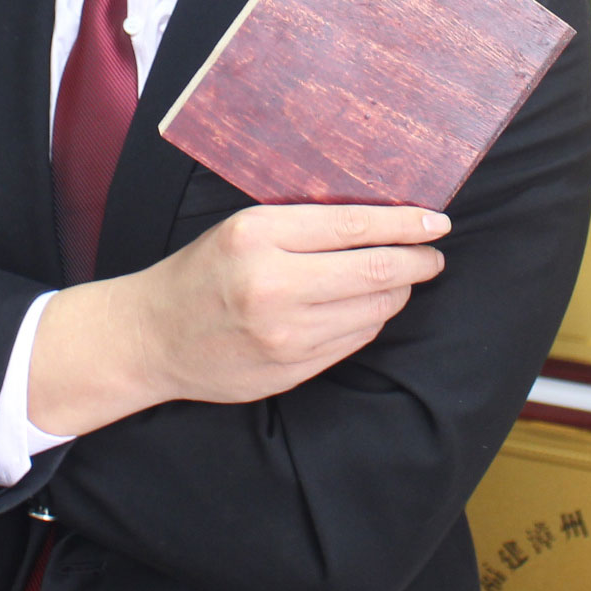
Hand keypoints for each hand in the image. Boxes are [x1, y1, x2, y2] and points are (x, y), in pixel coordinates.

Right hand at [28, 204, 449, 436]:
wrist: (154, 337)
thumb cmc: (203, 271)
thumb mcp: (243, 229)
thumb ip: (305, 225)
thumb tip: (383, 222)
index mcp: (258, 236)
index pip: (354, 226)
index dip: (405, 224)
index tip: (436, 222)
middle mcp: (274, 285)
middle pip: (375, 271)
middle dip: (417, 262)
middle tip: (433, 255)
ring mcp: (285, 334)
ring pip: (372, 309)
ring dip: (396, 293)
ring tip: (398, 280)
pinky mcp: (292, 368)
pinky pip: (355, 340)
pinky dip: (370, 320)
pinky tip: (364, 308)